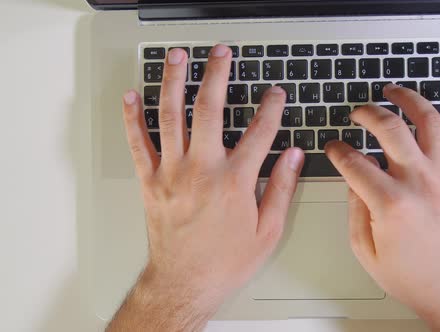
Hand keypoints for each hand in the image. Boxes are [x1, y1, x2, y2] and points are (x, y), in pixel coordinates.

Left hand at [108, 45, 303, 330]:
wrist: (184, 284)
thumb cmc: (224, 262)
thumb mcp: (267, 231)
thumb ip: (282, 189)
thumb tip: (292, 156)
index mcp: (235, 182)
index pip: (259, 132)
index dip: (270, 108)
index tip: (275, 94)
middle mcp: (202, 170)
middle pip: (209, 110)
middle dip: (217, 75)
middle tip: (221, 54)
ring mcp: (172, 173)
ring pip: (170, 117)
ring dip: (174, 82)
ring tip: (177, 58)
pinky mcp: (150, 182)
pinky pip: (138, 143)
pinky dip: (133, 118)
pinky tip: (132, 97)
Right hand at [325, 83, 439, 330]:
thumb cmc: (412, 276)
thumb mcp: (365, 250)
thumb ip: (355, 209)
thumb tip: (354, 179)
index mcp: (390, 204)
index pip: (354, 162)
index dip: (338, 151)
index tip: (333, 148)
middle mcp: (418, 183)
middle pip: (389, 129)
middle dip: (367, 113)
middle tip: (357, 113)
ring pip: (429, 122)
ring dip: (409, 99)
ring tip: (393, 91)